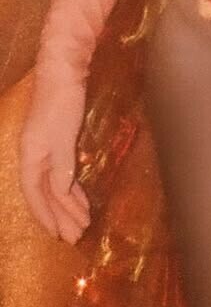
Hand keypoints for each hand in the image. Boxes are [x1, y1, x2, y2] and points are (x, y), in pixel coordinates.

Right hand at [19, 73, 90, 243]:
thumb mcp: (63, 136)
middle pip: (46, 193)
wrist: (63, 70)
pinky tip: (81, 198)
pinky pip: (63, 172)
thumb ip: (61, 166)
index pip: (35, 194)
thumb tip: (61, 193)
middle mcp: (34, 155)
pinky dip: (73, 187)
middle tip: (78, 236)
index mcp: (30, 156)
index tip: (59, 236)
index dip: (46, 216)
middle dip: (61, 216)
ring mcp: (46, 148)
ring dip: (69, 204)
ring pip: (55, 184)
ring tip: (84, 222)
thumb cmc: (61, 102)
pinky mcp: (59, 140)